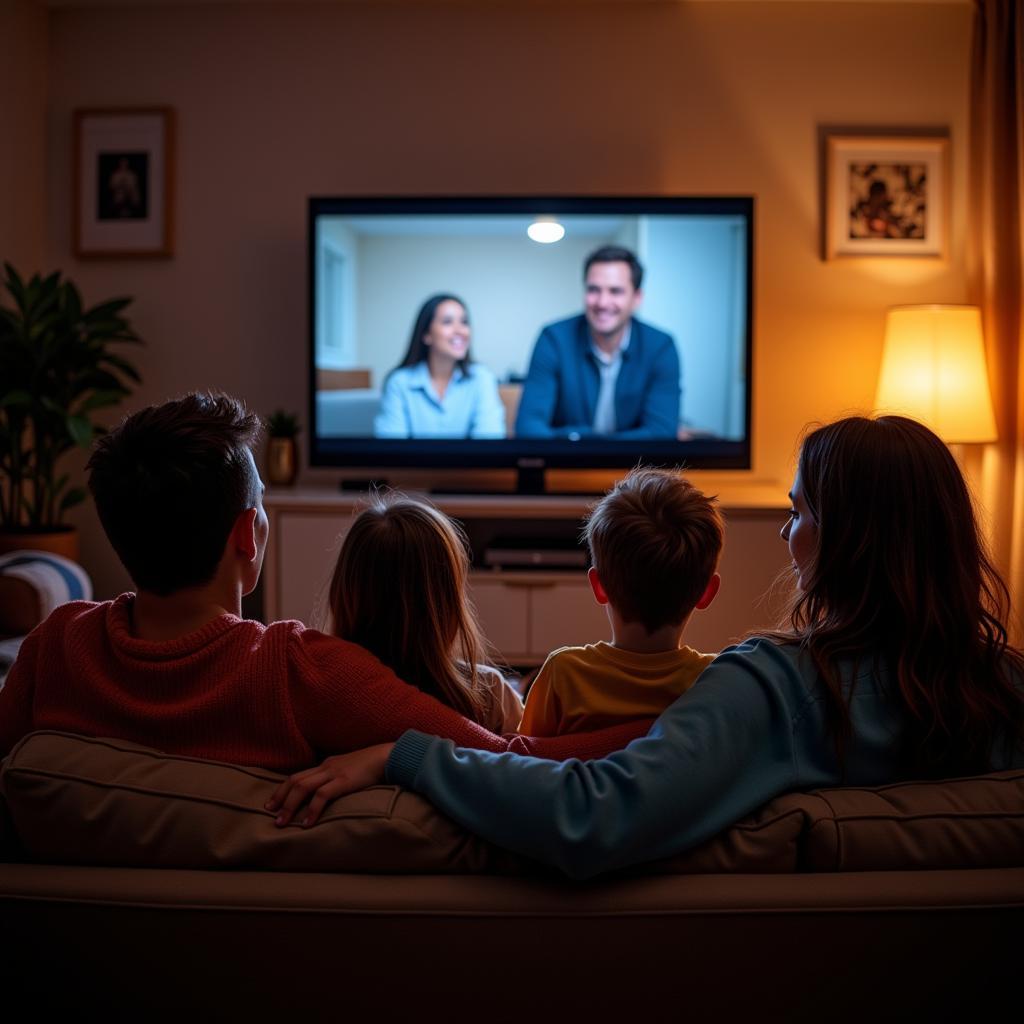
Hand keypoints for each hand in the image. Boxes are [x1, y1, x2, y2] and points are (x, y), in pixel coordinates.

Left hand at [265, 743, 394, 827]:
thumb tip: (329, 795)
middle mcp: (326, 767)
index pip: (298, 776)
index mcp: (327, 764)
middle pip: (295, 780)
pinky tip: (307, 824)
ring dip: (289, 806)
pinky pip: (322, 796)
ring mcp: (334, 773)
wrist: (389, 756)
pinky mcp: (344, 781)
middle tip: (270, 814)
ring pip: (303, 787)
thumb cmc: (373, 766)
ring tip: (282, 823)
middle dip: (280, 798)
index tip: (272, 804)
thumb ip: (339, 779)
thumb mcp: (350, 770)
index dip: (282, 790)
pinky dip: (312, 810)